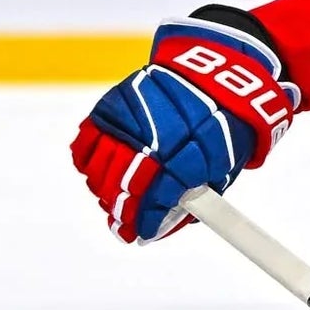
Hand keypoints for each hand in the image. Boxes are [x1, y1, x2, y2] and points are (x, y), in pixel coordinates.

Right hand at [70, 20, 299, 242]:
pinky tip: (95, 171)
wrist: (212, 75)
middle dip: (120, 210)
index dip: (143, 222)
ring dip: (102, 189)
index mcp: (186, 157)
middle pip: (122, 186)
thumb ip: (194, 196)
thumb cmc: (222, 128)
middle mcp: (153, 139)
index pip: (154, 200)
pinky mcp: (112, 105)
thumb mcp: (222, 168)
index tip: (138, 235)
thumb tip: (166, 224)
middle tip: (122, 222)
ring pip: (99, 167)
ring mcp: (129, 120)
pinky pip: (87, 140)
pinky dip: (87, 160)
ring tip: (110, 199)